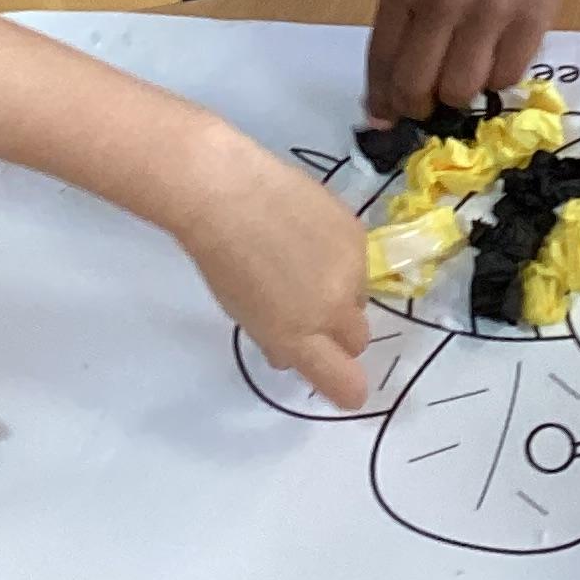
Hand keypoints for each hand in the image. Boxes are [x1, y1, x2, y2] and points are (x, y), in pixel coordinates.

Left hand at [181, 137, 369, 408]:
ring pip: (359, 296)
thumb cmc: (221, 258)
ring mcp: (351, 269)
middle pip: (358, 341)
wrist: (226, 191)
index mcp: (299, 337)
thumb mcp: (242, 314)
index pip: (345, 383)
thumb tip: (290, 355)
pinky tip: (308, 232)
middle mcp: (332, 309)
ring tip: (302, 260)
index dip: (347, 389)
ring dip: (340, 291)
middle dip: (340, 335)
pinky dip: (339, 256)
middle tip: (309, 312)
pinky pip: (358, 259)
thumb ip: (276, 340)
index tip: (343, 386)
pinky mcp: (358, 233)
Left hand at [366, 0, 569, 122]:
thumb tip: (384, 105)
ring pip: (461, 90)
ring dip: (457, 96)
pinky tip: (493, 60)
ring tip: (462, 78)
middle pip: (418, 85)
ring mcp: (489, 13)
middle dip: (417, 107)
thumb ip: (396, 31)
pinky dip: (495, 81)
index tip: (386, 118)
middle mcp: (444, 1)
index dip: (382, 100)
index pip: (382, 61)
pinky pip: (505, 80)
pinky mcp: (530, 23)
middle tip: (426, 105)